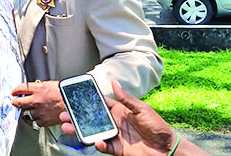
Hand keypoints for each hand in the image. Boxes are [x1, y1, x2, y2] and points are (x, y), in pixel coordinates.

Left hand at [11, 80, 64, 126]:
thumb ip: (39, 87)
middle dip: (16, 102)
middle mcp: (37, 100)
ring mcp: (39, 112)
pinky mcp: (43, 121)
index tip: (14, 92)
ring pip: (25, 113)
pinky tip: (33, 117)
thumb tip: (31, 89)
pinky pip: (32, 122)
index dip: (15, 91)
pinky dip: (32, 120)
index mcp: (38, 89)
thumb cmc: (65, 94)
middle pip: (18, 102)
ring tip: (26, 110)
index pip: (20, 88)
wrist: (74, 104)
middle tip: (15, 102)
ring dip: (25, 111)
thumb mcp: (50, 84)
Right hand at [60, 80, 175, 155]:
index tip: (74, 97)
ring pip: (94, 133)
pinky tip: (96, 141)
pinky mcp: (118, 149)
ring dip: (81, 131)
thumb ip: (126, 99)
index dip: (89, 101)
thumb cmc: (157, 126)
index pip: (101, 104)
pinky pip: (105, 147)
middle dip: (78, 117)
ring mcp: (115, 136)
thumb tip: (114, 82)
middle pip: (92, 119)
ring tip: (68, 128)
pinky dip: (99, 145)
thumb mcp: (142, 109)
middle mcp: (115, 123)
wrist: (166, 148)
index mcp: (120, 111)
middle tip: (64, 115)